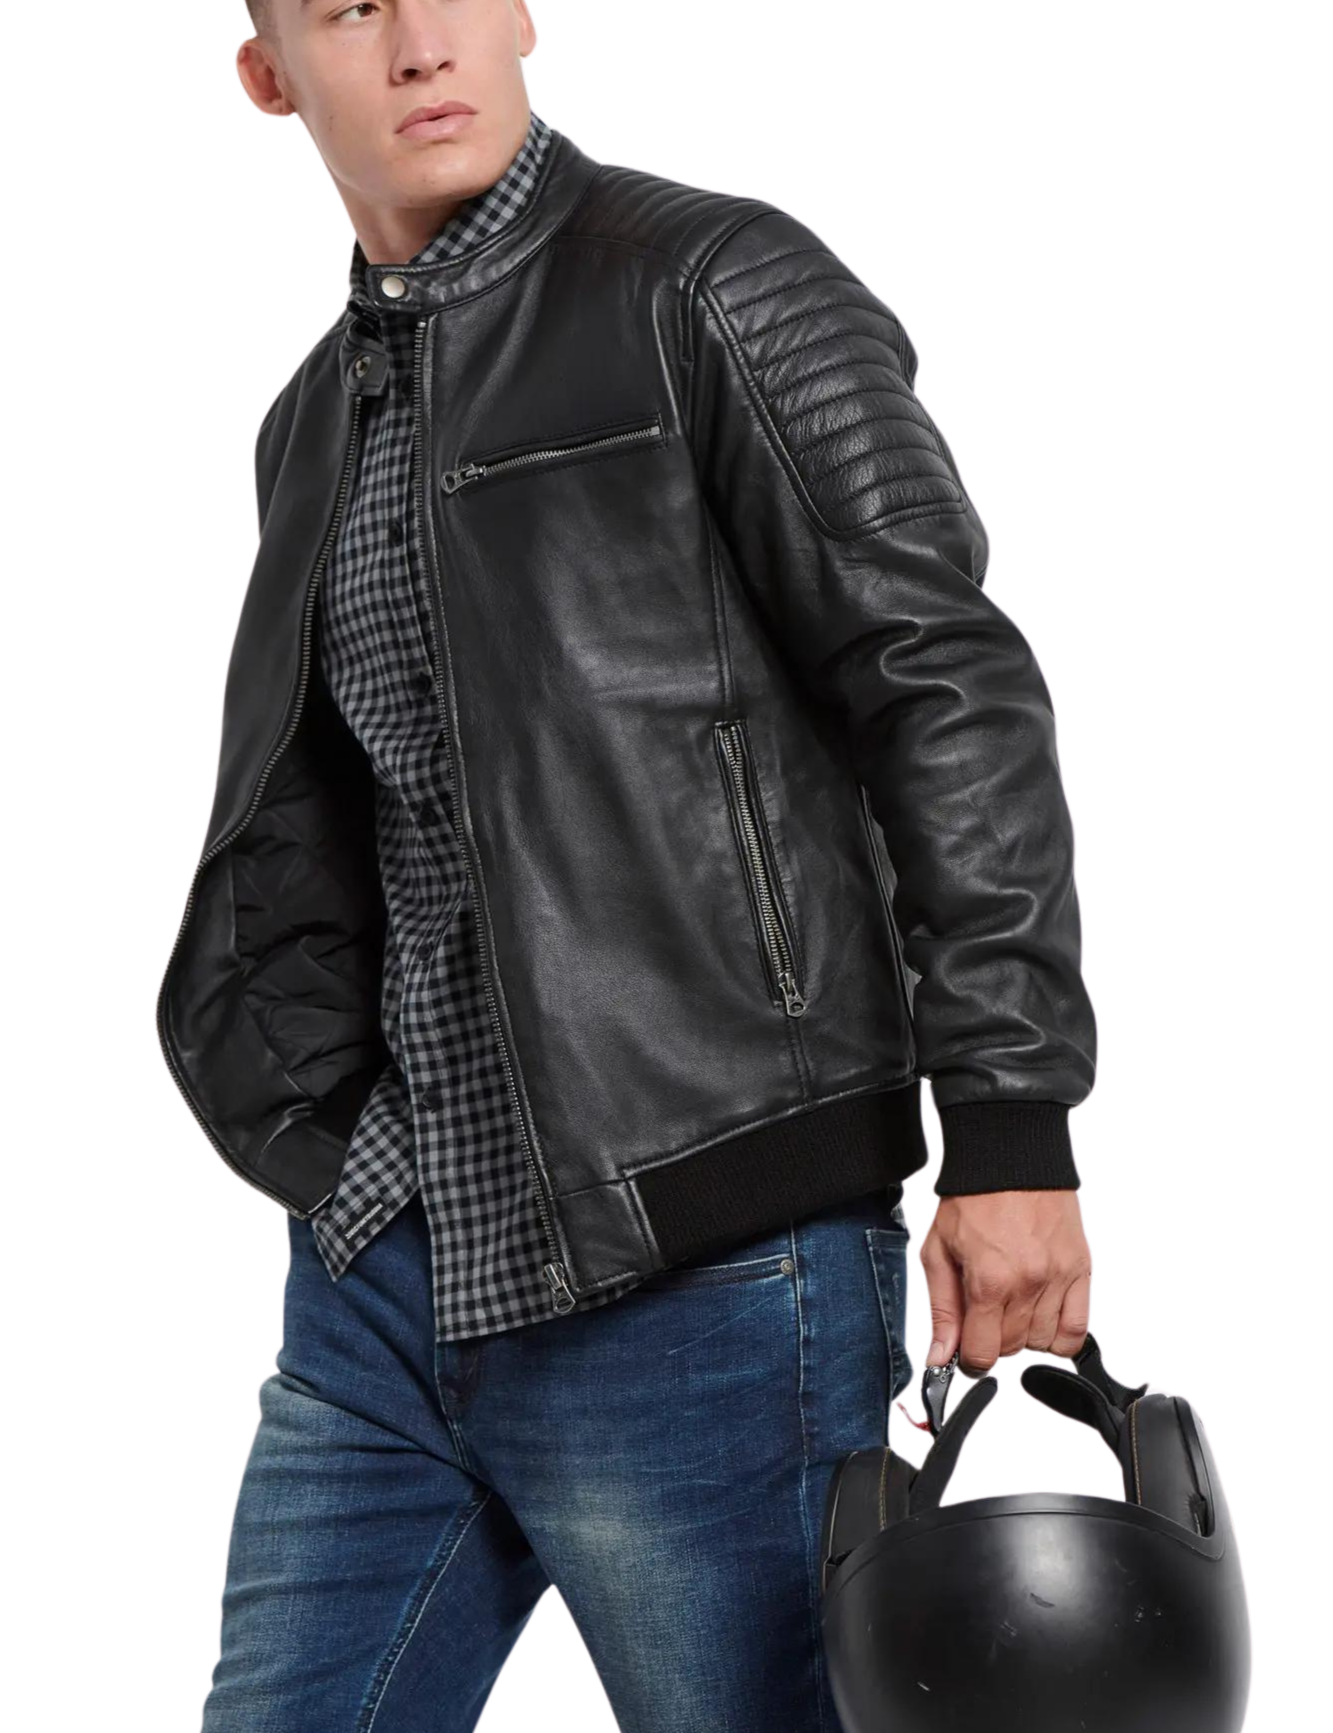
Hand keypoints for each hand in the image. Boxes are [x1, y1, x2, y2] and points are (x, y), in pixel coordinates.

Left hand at [917, 1190, 1092, 1376]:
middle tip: (984, 1315)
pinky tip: (1043, 1319)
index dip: (969, 1361)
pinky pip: (1078, 1329)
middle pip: (1013, 1349)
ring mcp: (1059, 1278)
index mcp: (988, 1280)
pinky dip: (1061, 1336)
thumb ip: (941, 1309)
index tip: (966, 1353)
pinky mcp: (1082, 1270)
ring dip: (1024, 1337)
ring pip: (1043, 1343)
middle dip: (993, 1342)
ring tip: (1012, 1307)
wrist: (1011, 1156)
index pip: (982, 1354)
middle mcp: (1028, 1284)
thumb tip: (939, 1356)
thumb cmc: (972, 1197)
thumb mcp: (937, 1250)